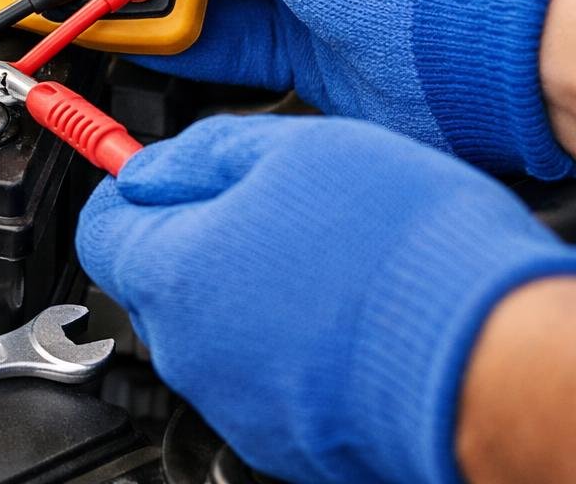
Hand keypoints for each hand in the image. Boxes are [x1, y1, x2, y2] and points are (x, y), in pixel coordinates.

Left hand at [78, 115, 575, 483]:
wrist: (490, 360)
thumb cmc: (403, 255)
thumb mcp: (292, 150)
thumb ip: (203, 155)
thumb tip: (150, 165)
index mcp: (171, 272)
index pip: (99, 227)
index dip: (129, 189)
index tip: (151, 171)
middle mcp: (187, 349)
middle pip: (154, 280)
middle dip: (194, 237)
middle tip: (263, 204)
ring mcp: (233, 402)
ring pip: (211, 330)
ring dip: (246, 290)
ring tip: (322, 259)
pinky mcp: (285, 440)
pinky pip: (260, 376)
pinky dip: (286, 343)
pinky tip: (341, 314)